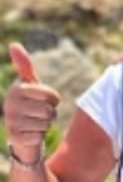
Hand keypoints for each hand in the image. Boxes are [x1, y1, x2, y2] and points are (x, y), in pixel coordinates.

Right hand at [4, 43, 59, 161]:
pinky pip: (39, 137)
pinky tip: (31, 135)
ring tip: (36, 124)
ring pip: (45, 124)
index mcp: (16, 89)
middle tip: (40, 115)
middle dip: (50, 114)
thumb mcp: (30, 86)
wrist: (22, 135)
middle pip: (48, 110)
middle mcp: (10, 104)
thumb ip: (24, 66)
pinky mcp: (14, 137)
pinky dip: (39, 137)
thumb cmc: (30, 106)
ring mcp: (11, 121)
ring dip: (45, 126)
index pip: (50, 95)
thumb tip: (13, 44)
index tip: (47, 101)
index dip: (54, 100)